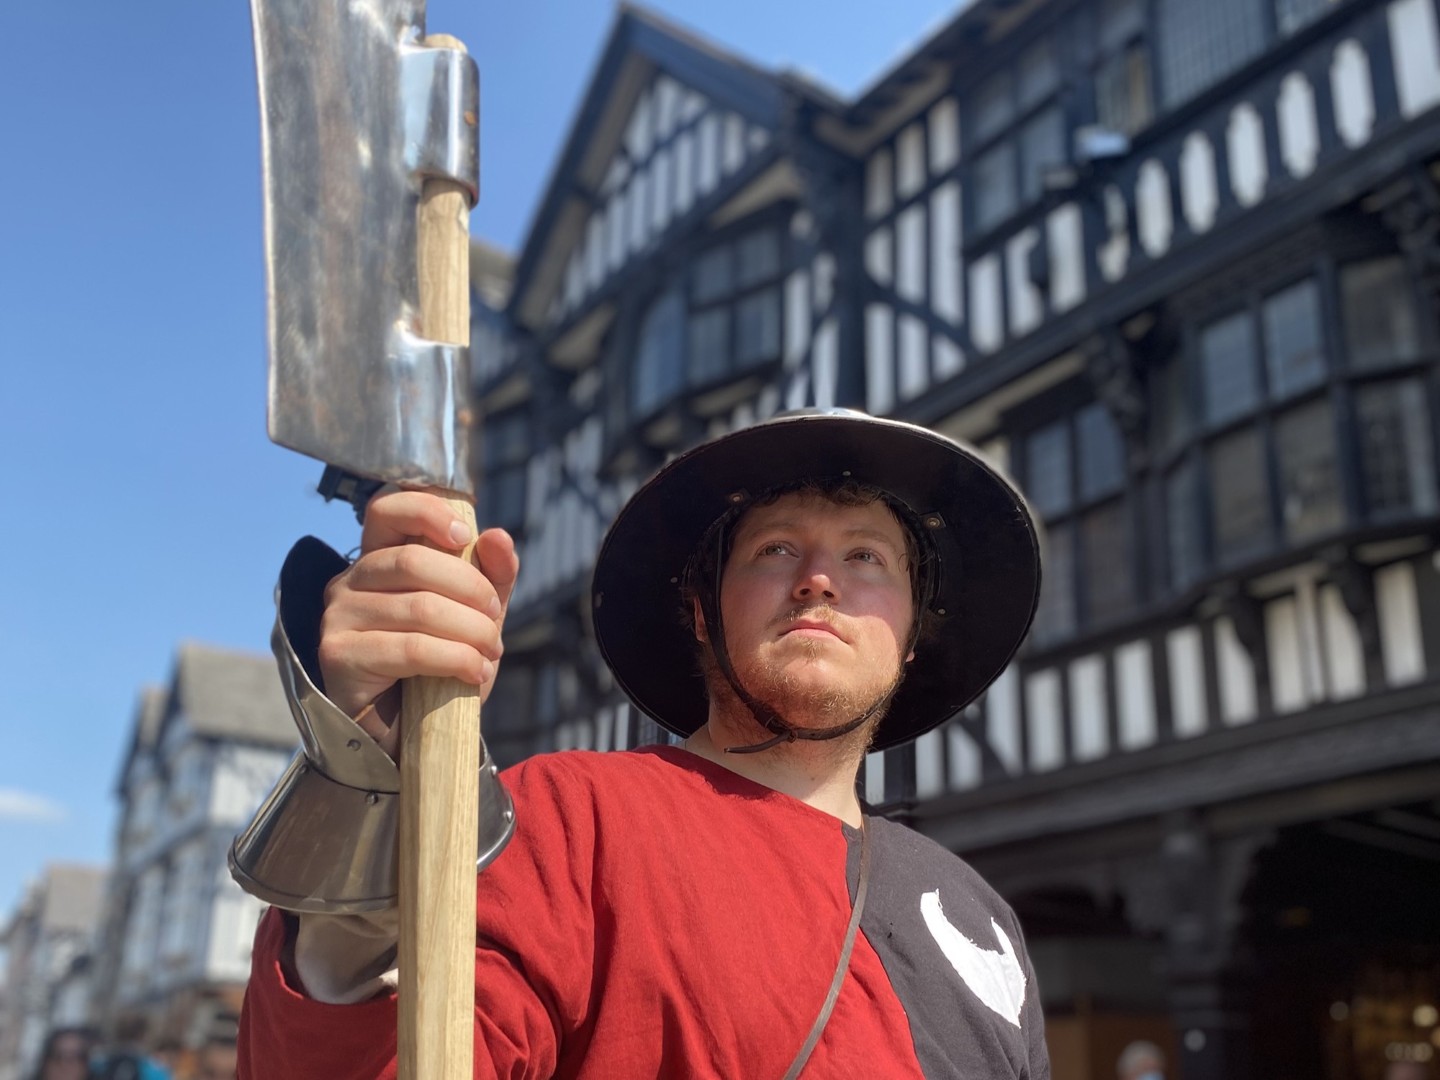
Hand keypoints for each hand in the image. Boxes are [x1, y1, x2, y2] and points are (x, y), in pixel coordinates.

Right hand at [317, 489, 518, 755]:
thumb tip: (497, 536)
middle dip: (472, 590)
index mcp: (377, 560)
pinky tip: (475, 673)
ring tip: (489, 653)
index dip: (426, 511)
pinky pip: (411, 648)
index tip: (464, 537)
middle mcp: (348, 582)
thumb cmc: (436, 669)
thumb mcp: (473, 617)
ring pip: (420, 607)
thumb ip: (490, 576)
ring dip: (472, 631)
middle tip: (496, 621)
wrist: (406, 736)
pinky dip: (456, 659)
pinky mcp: (339, 656)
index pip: (386, 508)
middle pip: (414, 560)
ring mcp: (338, 617)